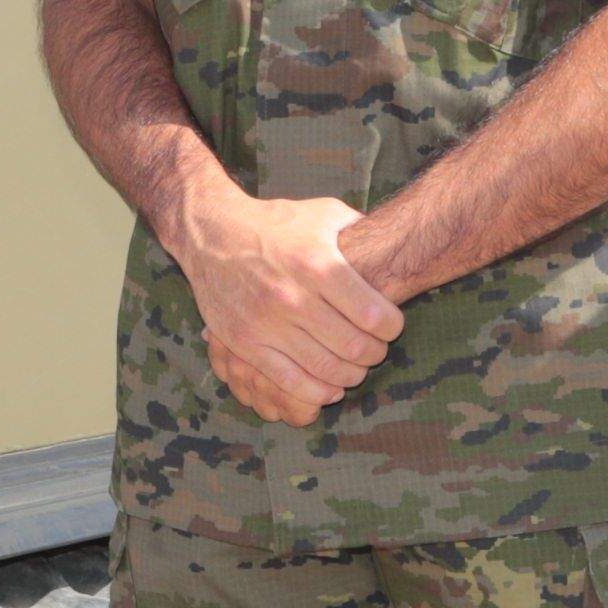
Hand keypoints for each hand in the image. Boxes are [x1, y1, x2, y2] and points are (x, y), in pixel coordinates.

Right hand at [172, 190, 405, 426]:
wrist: (212, 233)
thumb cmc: (276, 223)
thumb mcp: (322, 214)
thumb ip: (359, 230)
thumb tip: (394, 243)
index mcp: (317, 264)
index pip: (373, 315)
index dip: (392, 327)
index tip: (391, 326)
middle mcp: (293, 297)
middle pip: (353, 347)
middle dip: (375, 354)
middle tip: (375, 349)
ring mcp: (266, 323)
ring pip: (326, 370)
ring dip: (350, 375)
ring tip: (354, 366)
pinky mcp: (245, 343)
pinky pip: (290, 382)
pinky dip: (318, 393)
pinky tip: (330, 387)